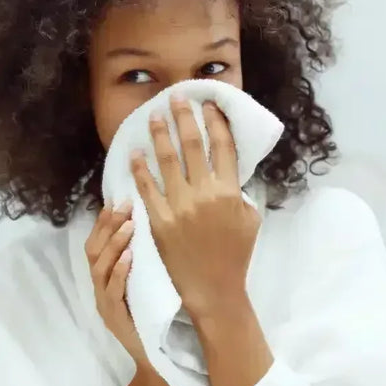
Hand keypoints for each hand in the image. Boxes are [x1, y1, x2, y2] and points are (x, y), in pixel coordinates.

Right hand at [85, 202, 158, 381]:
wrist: (157, 364)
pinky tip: (130, 256)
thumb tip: (151, 231)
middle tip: (124, 205)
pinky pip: (112, 290)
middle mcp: (99, 291)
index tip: (118, 200)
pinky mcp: (115, 318)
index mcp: (105, 283)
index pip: (96, 246)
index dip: (104, 223)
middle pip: (93, 252)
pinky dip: (119, 271)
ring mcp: (105, 305)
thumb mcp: (146, 289)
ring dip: (114, 244)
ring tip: (129, 225)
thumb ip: (143, 266)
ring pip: (99, 268)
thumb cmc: (155, 324)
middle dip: (107, 226)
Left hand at [130, 97, 260, 320]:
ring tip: (154, 115)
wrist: (213, 288)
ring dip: (160, 135)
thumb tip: (229, 165)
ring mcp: (180, 207)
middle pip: (194, 146)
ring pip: (167, 161)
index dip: (216, 122)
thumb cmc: (234, 255)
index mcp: (230, 192)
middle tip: (177, 96)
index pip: (223, 147)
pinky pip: (147, 188)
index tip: (209, 104)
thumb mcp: (249, 219)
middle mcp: (205, 194)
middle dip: (185, 118)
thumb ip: (239, 190)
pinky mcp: (159, 220)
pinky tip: (135, 152)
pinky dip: (140, 168)